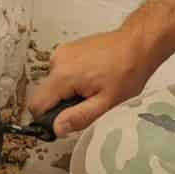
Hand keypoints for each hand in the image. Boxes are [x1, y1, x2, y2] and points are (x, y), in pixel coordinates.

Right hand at [29, 28, 157, 137]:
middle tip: (87, 104)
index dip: (48, 119)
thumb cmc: (127, 73)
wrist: (137, 45)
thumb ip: (79, 117)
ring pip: (53, 84)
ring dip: (67, 92)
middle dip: (61, 104)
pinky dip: (71, 80)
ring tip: (94, 90)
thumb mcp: (107, 103)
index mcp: (63, 75)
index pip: (37, 105)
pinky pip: (61, 72)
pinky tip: (93, 78)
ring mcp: (61, 52)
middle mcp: (56, 61)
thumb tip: (57, 128)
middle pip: (45, 94)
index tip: (66, 122)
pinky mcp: (67, 49)